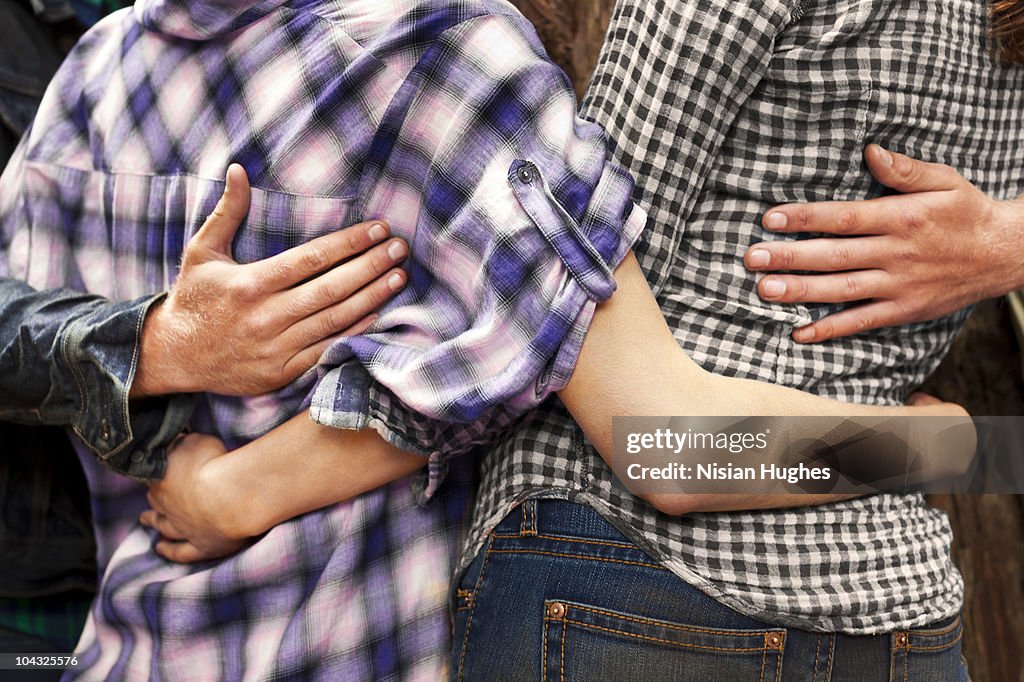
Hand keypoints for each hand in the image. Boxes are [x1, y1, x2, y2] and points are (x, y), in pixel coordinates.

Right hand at [132, 164, 408, 395]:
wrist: (174, 357)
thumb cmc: (193, 298)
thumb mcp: (202, 251)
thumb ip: (227, 212)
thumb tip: (239, 169)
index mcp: (250, 283)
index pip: (312, 258)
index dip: (349, 243)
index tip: (378, 229)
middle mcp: (266, 316)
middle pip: (331, 288)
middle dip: (370, 266)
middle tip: (400, 249)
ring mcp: (276, 347)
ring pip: (334, 319)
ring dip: (371, 297)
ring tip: (398, 276)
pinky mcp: (282, 372)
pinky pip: (326, 350)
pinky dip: (354, 333)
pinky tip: (378, 314)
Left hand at [140, 433, 247, 562]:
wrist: (230, 497)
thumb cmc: (214, 464)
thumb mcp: (196, 441)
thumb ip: (183, 442)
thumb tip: (176, 439)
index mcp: (162, 479)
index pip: (151, 475)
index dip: (152, 472)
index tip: (150, 469)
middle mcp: (167, 506)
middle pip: (155, 501)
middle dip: (151, 499)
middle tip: (146, 497)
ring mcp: (183, 528)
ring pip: (164, 526)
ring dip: (155, 524)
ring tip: (145, 521)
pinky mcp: (202, 546)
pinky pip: (182, 553)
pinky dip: (171, 552)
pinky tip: (162, 550)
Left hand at [744, 144, 1023, 342]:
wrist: (1005, 253)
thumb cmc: (966, 212)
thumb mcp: (944, 180)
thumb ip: (904, 170)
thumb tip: (870, 151)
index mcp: (901, 218)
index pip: (844, 218)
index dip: (805, 218)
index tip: (770, 219)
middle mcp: (896, 253)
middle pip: (834, 256)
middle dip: (790, 257)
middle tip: (752, 258)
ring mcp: (899, 285)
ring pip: (841, 290)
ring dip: (801, 291)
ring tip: (765, 290)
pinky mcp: (903, 310)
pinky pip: (861, 321)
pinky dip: (830, 330)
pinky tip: (800, 333)